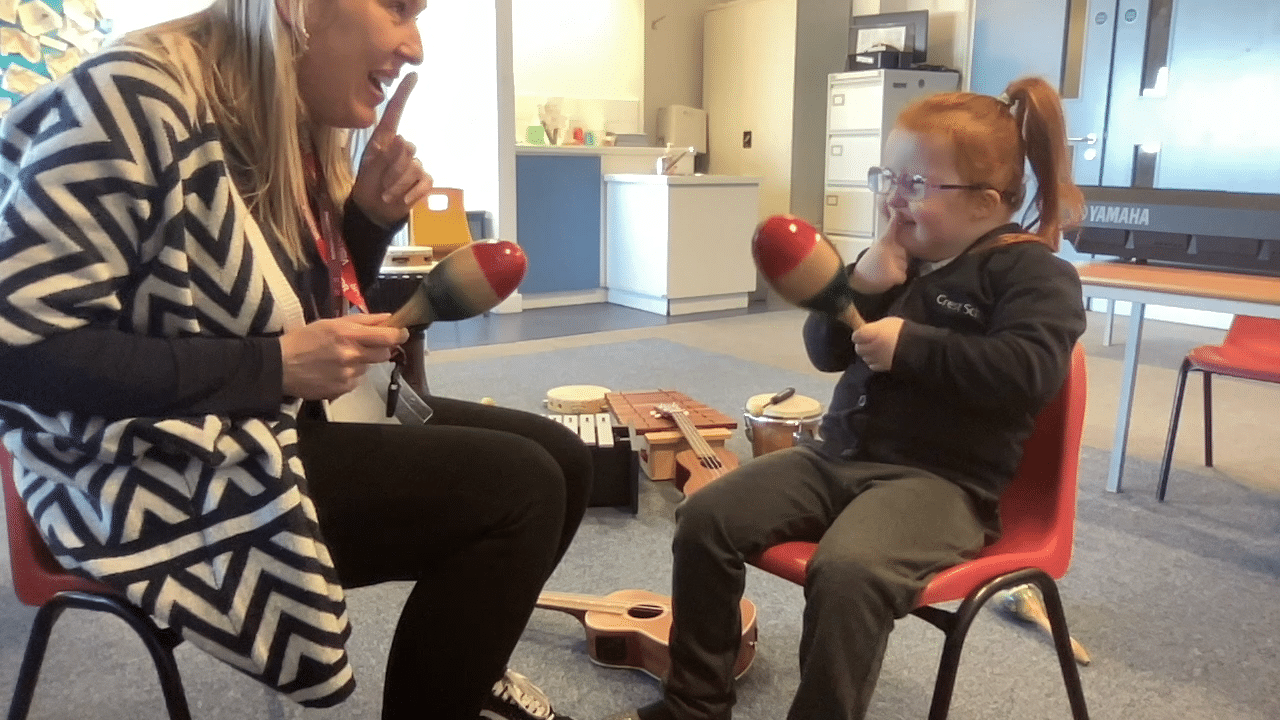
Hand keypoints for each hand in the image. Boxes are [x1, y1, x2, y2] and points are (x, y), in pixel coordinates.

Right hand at [279, 314, 409, 399]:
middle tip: (362, 345)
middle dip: (378, 349)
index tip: (401, 333)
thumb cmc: (303, 340)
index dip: (399, 335)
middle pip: (384, 354)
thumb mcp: (331, 323)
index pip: (387, 337)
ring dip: (360, 362)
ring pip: (368, 367)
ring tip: (338, 358)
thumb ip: (363, 320)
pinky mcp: (343, 389)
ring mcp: (348, 375)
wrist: (279, 366)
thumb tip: (389, 318)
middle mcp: (351, 356)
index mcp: (348, 335)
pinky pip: (356, 380)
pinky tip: (333, 370)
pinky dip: (350, 375)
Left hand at [351, 73, 433, 227]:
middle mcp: (401, 149)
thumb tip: (404, 140)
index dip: (404, 94)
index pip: (395, 113)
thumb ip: (387, 157)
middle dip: (393, 169)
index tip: (413, 74)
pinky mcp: (423, 180)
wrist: (374, 213)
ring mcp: (414, 165)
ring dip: (398, 185)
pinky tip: (401, 200)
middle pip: (407, 149)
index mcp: (384, 141)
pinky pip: (423, 183)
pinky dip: (411, 194)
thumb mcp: (371, 171)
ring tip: (387, 195)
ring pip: (413, 168)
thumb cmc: (368, 188)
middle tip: (381, 185)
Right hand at [850, 208, 909, 293]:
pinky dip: (898, 279)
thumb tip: (896, 235)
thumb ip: (888, 243)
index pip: (891, 228)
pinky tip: (887, 279)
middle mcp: (887, 250)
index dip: (895, 220)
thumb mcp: (876, 249)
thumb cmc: (867, 266)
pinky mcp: (894, 274)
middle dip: (899, 258)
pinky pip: (903, 276)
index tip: (897, 212)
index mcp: (882, 242)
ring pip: (905, 264)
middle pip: (904, 252)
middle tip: (885, 264)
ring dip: (898, 269)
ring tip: (884, 271)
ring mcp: (892, 262)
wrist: (859, 283)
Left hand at [852, 316, 903, 371]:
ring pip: (865, 358)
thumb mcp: (888, 322)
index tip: (863, 332)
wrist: (918, 347)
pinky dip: (874, 362)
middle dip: (862, 345)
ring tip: (876, 350)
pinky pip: (873, 366)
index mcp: (871, 333)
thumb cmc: (904, 331)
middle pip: (858, 348)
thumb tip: (867, 330)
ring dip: (868, 354)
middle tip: (869, 341)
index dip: (859, 334)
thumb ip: (875, 327)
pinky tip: (880, 358)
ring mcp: (876, 359)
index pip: (856, 336)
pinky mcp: (883, 368)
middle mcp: (871, 347)